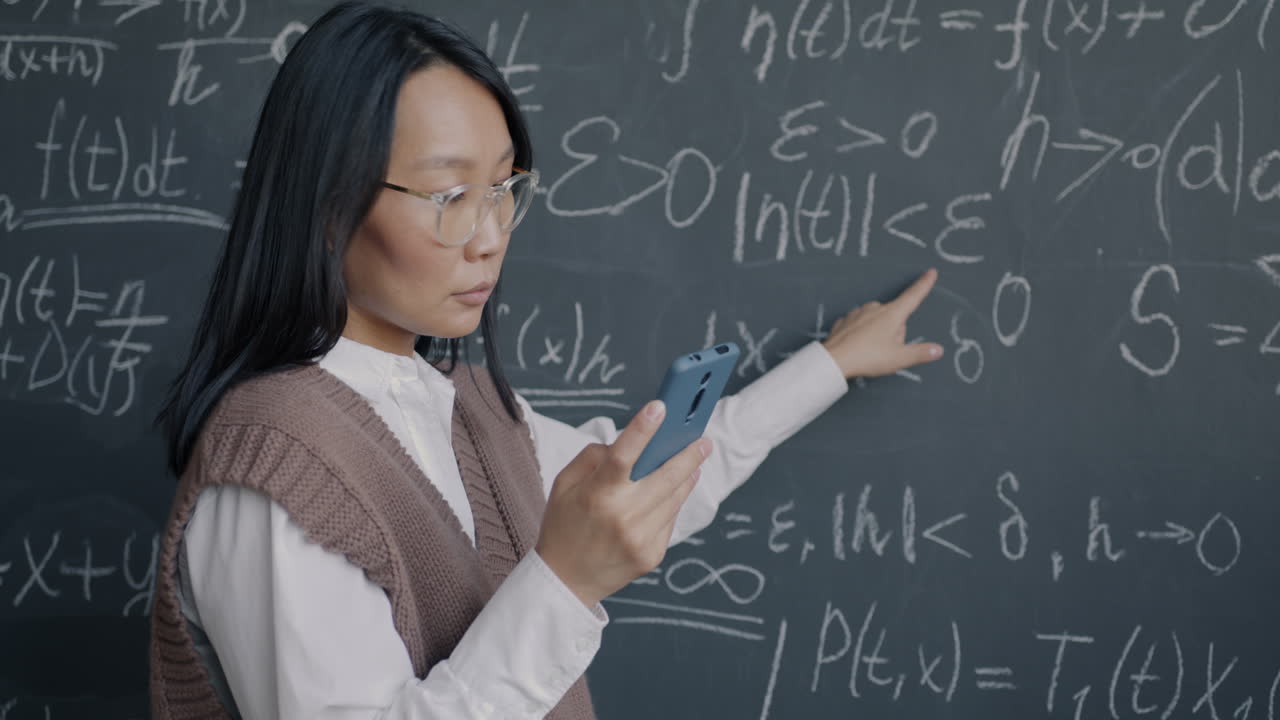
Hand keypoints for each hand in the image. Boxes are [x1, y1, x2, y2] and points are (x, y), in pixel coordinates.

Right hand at [535, 400, 709, 607]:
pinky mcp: (652, 555)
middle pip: (665, 476)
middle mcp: (621, 516)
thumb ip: (594, 457)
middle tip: (703, 440)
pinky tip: (675, 492)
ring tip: (694, 461)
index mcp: (596, 495)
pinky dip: (672, 503)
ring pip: (674, 498)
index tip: (660, 407)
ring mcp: (640, 538)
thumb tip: (628, 442)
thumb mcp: (564, 484)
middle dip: (688, 454)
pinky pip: (670, 520)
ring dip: (687, 477)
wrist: (565, 581)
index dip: (642, 429)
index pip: (623, 456)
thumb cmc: (564, 525)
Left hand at [821, 268, 943, 378]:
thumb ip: (920, 353)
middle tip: (886, 350)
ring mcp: (858, 312)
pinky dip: (862, 336)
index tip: (931, 272)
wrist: (834, 360)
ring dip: (879, 334)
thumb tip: (937, 350)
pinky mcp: (845, 320)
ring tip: (870, 351)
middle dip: (895, 332)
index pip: (913, 296)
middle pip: (895, 317)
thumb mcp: (899, 358)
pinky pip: (860, 326)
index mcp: (892, 314)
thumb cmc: (867, 357)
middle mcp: (875, 308)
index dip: (924, 284)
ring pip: (877, 321)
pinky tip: (858, 347)